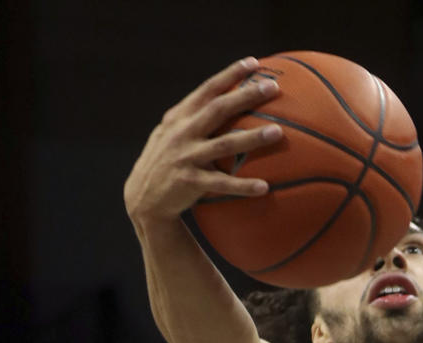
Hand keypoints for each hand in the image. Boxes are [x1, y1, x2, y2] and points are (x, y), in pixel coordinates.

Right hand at [124, 57, 282, 221]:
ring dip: (253, 138)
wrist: (144, 198)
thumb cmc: (166, 163)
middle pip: (219, 109)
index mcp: (180, 116)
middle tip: (273, 88)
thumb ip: (194, 118)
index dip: (231, 74)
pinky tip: (265, 187)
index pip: (208, 89)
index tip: (254, 63)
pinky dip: (243, 186)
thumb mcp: (172, 133)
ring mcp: (186, 156)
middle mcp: (183, 132)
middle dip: (246, 96)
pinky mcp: (190, 183)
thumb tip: (226, 102)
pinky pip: (222, 184)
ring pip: (225, 144)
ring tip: (278, 132)